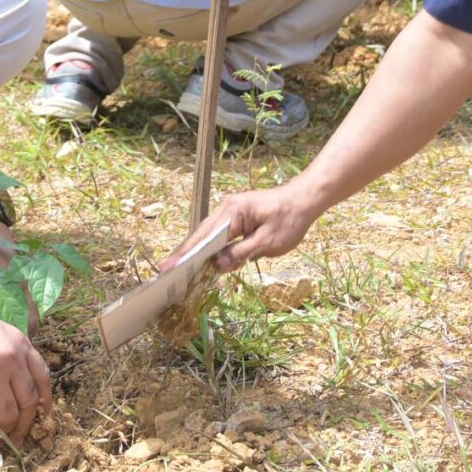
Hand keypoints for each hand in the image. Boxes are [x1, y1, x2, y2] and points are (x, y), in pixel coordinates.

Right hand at [0, 300, 51, 438]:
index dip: (45, 401)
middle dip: (24, 423)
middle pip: (28, 402)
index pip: (43, 378)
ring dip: (5, 429)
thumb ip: (12, 356)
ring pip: (8, 415)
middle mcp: (11, 359)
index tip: (43, 414)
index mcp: (20, 343)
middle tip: (17, 435)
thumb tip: (19, 391)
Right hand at [172, 183, 320, 274]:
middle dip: (185, 253)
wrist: (305, 199)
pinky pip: (219, 233)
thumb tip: (217, 266)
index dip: (186, 255)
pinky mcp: (238, 215)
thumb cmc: (290, 220)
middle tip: (166, 272)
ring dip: (197, 251)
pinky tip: (204, 259)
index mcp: (233, 212)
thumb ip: (241, 253)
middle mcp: (227, 208)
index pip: (204, 237)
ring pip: (209, 234)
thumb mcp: (267, 242)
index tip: (168, 269)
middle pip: (201, 234)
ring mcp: (231, 210)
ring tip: (179, 269)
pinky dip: (211, 246)